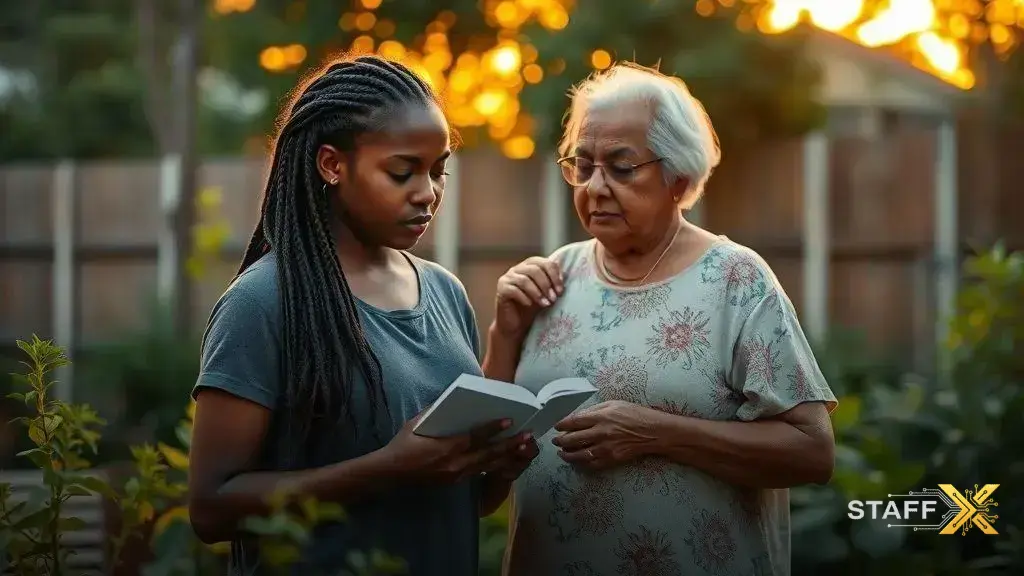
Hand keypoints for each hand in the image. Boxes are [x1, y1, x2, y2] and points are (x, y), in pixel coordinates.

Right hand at [384, 413, 531, 484]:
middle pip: (488, 454)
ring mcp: (456, 475)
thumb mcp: (416, 423)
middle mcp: (455, 464)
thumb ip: (435, 412)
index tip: (510, 420)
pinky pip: (479, 473)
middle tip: (527, 437)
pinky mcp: (455, 482)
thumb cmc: (403, 444)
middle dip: (509, 445)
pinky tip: (505, 461)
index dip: (494, 429)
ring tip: (523, 449)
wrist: (391, 472)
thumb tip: (450, 400)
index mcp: (446, 447)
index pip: (475, 437)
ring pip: (488, 466)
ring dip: (507, 457)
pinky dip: (494, 466)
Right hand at [494, 257, 563, 338]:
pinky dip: (524, 297)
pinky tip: (530, 305)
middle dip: (547, 285)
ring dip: (537, 292)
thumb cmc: (534, 308)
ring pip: (524, 280)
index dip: (554, 275)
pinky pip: (513, 290)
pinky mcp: (501, 289)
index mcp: (530, 266)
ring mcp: (507, 278)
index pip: (545, 263)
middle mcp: (518, 269)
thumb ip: (553, 283)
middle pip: (535, 270)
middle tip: (554, 298)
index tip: (561, 290)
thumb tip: (567, 275)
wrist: (517, 325)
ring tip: (545, 304)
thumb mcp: (547, 294)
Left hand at [552, 401, 657, 469]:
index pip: (574, 422)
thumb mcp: (614, 404)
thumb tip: (578, 416)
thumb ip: (595, 410)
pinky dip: (581, 463)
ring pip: (579, 455)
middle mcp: (601, 433)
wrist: (653, 432)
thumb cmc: (635, 414)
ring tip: (561, 453)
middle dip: (560, 441)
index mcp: (601, 417)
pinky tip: (577, 461)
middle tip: (555, 441)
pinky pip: (591, 464)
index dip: (562, 425)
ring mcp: (606, 448)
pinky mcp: (611, 459)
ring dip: (567, 455)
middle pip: (573, 439)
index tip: (556, 427)